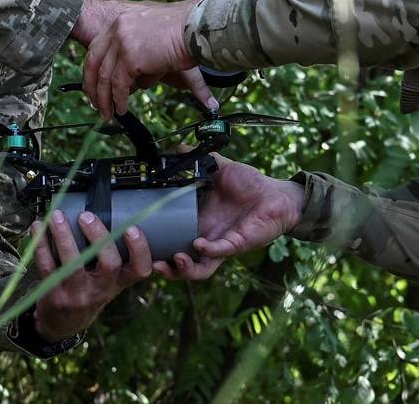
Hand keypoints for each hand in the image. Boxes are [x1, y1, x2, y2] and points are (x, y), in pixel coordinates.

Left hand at [32, 210, 152, 341]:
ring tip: (57, 216)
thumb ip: (113, 256)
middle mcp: (100, 290)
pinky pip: (46, 265)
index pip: (140, 270)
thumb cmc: (88, 293)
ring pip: (73, 264)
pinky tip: (37, 228)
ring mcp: (76, 293)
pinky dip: (41, 243)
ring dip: (64, 236)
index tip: (131, 228)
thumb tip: (110, 214)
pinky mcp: (53, 293)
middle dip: (99, 235)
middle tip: (86, 215)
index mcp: (118, 283)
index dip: (139, 249)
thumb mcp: (108, 282)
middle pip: (109, 263)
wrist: (62, 324)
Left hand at [82, 0, 213, 118]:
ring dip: (106, 99)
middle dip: (93, 87)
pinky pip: (119, 85)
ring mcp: (122, 43)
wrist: (195, 27)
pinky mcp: (131, 58)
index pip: (96, 48)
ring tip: (108, 113)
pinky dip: (120, 100)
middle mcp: (117, 30)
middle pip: (94, 63)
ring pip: (105, 77)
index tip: (93, 85)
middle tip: (96, 103)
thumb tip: (135, 68)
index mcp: (121, 21)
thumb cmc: (184, 30)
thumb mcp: (153, 31)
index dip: (92, 70)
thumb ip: (139, 44)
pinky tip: (122, 109)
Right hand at [154, 155, 304, 280]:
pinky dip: (208, 251)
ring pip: (199, 269)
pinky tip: (198, 243)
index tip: (140, 238)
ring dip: (183, 269)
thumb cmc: (250, 184)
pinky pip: (219, 253)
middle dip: (165, 268)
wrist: (277, 194)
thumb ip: (197, 159)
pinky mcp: (237, 244)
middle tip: (151, 263)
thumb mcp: (220, 168)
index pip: (172, 240)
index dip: (157, 246)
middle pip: (180, 264)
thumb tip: (176, 148)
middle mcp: (206, 237)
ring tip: (173, 259)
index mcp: (197, 221)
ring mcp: (221, 243)